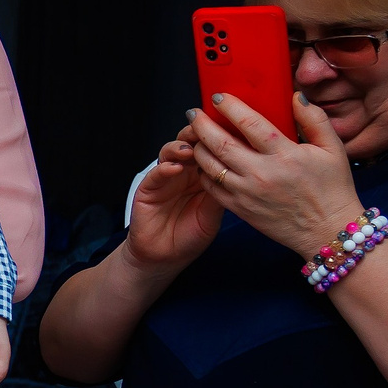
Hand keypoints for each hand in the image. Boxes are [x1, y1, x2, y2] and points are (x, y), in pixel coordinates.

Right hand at [121, 131, 224, 274]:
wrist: (165, 258)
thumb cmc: (190, 236)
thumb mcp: (214, 213)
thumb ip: (222, 190)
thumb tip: (239, 168)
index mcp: (202, 176)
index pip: (209, 149)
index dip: (218, 138)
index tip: (229, 129)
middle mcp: (184, 173)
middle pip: (190, 144)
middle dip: (198, 134)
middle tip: (207, 130)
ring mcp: (165, 179)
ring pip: (170, 152)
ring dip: (180, 147)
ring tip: (190, 149)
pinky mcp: (148, 189)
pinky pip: (155, 173)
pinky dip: (164, 168)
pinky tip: (174, 167)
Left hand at [186, 92, 363, 259]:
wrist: (326, 230)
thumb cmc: (332, 189)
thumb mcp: (333, 149)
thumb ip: (314, 119)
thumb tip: (296, 96)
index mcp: (285, 154)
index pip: (249, 123)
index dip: (229, 106)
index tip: (218, 97)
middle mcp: (261, 173)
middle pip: (220, 143)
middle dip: (201, 124)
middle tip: (194, 112)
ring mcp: (247, 193)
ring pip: (210, 165)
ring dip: (198, 147)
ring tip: (195, 135)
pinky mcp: (240, 209)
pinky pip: (212, 188)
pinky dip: (203, 172)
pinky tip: (204, 162)